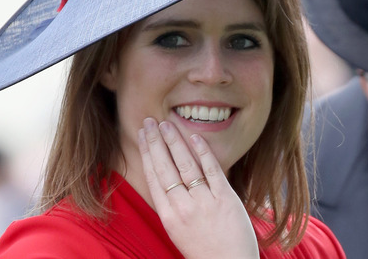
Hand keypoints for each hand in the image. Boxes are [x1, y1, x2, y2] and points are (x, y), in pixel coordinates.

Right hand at [138, 118, 258, 258]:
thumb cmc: (203, 249)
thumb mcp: (177, 229)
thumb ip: (171, 204)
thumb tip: (164, 177)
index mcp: (168, 215)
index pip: (153, 176)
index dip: (146, 153)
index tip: (141, 135)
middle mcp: (183, 207)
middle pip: (165, 167)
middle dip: (155, 141)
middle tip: (149, 122)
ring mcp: (205, 202)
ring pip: (186, 165)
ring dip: (174, 141)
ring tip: (166, 124)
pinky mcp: (226, 200)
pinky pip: (212, 171)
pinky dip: (203, 152)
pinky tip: (194, 136)